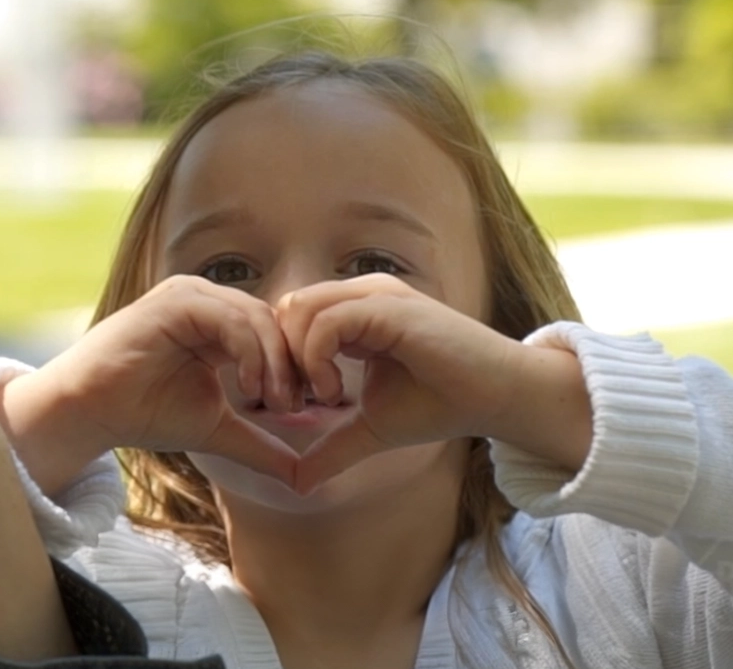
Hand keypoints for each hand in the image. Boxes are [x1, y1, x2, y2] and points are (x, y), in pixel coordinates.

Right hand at [0, 275, 301, 496]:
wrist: (91, 411)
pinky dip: (251, 353)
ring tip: (279, 404)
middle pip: (274, 321)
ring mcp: (190, 296)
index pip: (277, 331)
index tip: (311, 408)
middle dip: (295, 365)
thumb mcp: (217, 428)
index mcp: (218, 319)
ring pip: (258, 318)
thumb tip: (304, 477)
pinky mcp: (176, 302)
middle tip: (301, 407)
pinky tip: (251, 388)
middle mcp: (206, 299)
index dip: (299, 367)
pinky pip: (231, 320)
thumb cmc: (145, 413)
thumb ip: (260, 444)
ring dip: (276, 363)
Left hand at [278, 274, 590, 492]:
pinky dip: (316, 359)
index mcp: (354, 312)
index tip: (296, 403)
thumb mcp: (371, 429)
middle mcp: (361, 295)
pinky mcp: (389, 308)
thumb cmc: (440, 405)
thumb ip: (331, 448)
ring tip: (320, 396)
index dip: (281, 358)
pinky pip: (326, 323)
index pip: (290, 316)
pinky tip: (334, 392)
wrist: (498, 397)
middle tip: (299, 401)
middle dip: (280, 356)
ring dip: (296, 358)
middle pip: (286, 307)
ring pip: (299, 309)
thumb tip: (295, 483)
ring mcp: (375, 296)